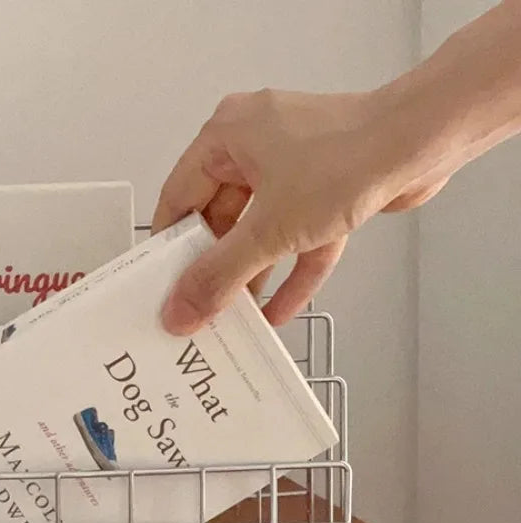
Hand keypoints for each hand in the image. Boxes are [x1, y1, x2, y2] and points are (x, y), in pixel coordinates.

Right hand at [152, 88, 450, 334]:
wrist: (423, 141)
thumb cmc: (347, 156)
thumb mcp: (267, 230)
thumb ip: (219, 276)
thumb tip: (179, 310)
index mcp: (226, 137)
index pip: (178, 200)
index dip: (168, 249)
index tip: (162, 288)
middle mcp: (254, 147)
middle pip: (219, 221)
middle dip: (215, 270)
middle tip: (199, 312)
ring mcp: (292, 168)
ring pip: (259, 232)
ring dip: (251, 277)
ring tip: (235, 321)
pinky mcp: (325, 189)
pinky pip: (296, 238)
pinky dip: (289, 272)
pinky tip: (279, 311)